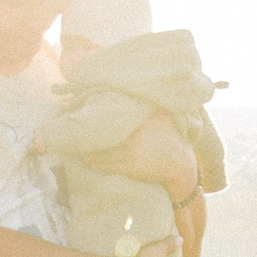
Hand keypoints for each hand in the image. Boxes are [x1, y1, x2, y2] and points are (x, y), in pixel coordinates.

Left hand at [80, 111, 198, 197]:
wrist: (181, 164)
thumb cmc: (169, 139)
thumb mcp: (160, 118)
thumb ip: (146, 106)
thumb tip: (131, 90)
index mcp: (141, 120)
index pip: (113, 117)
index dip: (96, 119)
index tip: (82, 116)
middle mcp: (136, 134)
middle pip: (104, 135)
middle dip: (89, 137)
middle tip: (76, 135)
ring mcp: (133, 151)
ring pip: (104, 152)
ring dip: (90, 153)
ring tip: (80, 151)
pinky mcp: (132, 166)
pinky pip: (109, 166)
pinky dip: (98, 165)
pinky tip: (91, 163)